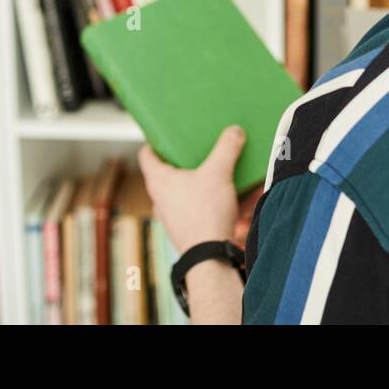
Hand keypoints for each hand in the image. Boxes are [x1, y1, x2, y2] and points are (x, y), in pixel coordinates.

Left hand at [138, 125, 244, 254]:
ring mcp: (173, 215)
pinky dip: (218, 200)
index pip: (147, 154)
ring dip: (207, 182)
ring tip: (226, 172)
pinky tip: (242, 197)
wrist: (210, 257)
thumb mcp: (218, 172)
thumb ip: (227, 147)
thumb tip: (234, 131)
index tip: (168, 135)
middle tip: (202, 150)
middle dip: (189, 161)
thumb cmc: (205, 213)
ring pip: (189, 191)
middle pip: (170, 172)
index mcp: (159, 180)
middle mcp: (161, 198)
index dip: (156, 141)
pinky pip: (203, 208)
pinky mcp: (188, 229)